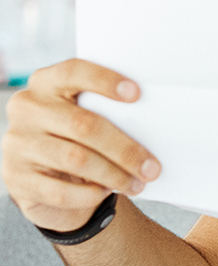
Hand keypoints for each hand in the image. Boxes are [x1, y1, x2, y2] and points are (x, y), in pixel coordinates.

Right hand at [1, 59, 160, 231]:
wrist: (48, 177)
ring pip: (75, 159)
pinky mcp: (16, 176)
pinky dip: (90, 194)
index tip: (137, 94)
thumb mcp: (88, 119)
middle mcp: (27, 108)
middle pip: (83, 125)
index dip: (105, 81)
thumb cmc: (80, 140)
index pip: (73, 71)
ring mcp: (17, 142)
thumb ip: (107, 114)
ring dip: (114, 175)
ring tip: (137, 184)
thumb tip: (153, 129)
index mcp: (46, 83)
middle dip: (125, 149)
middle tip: (151, 168)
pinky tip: (106, 192)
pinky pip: (60, 190)